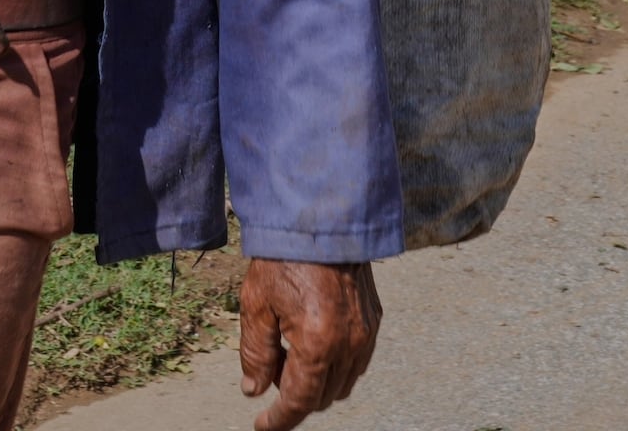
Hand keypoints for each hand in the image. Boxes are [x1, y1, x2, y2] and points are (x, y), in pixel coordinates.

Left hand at [237, 257, 378, 428]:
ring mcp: (367, 334)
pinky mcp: (374, 321)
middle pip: (322, 397)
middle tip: (269, 372)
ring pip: (342, 383)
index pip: (300, 401)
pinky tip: (311, 342)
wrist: (323, 218)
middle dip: (294, 396)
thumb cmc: (284, 258)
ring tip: (289, 353)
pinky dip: (334, 365)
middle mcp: (349, 345)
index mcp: (317, 343)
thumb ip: (255, 353)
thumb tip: (253, 390)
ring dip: (316, 382)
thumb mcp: (256, 305)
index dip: (279, 420)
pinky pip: (357, 361)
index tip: (262, 426)